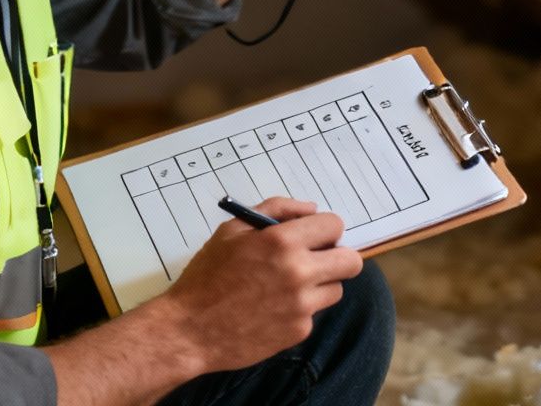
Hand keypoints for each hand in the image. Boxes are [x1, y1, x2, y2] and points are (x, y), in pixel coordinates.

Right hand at [157, 197, 362, 372]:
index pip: (334, 226)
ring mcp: (302, 305)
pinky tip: (273, 309)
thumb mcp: (232, 230)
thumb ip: (276, 210)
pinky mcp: (299, 331)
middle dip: (336, 257)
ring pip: (336, 289)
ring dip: (320, 284)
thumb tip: (311, 210)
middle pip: (351, 261)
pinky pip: (314, 313)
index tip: (312, 237)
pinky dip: (300, 309)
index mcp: (282, 242)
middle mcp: (299, 272)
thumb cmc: (207, 276)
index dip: (324, 229)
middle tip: (314, 260)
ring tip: (288, 286)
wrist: (189, 330)